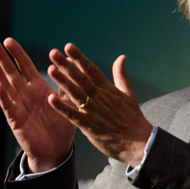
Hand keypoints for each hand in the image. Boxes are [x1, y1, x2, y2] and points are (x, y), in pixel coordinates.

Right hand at [0, 38, 74, 172]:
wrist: (56, 148)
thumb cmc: (61, 125)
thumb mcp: (66, 101)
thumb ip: (67, 84)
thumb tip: (71, 63)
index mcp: (38, 88)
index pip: (25, 67)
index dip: (17, 54)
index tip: (9, 41)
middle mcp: (26, 95)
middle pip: (12, 73)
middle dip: (3, 58)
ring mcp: (19, 106)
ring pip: (6, 87)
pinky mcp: (16, 120)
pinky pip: (9, 106)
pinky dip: (3, 96)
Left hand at [46, 43, 152, 166]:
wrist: (139, 142)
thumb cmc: (132, 118)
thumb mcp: (128, 93)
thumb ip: (121, 75)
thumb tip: (121, 57)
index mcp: (108, 89)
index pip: (92, 70)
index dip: (80, 58)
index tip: (68, 47)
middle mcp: (100, 98)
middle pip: (81, 78)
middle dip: (67, 65)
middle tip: (54, 53)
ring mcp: (94, 112)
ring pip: (75, 93)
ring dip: (62, 81)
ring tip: (50, 69)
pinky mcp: (90, 126)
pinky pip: (73, 115)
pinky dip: (63, 107)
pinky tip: (51, 99)